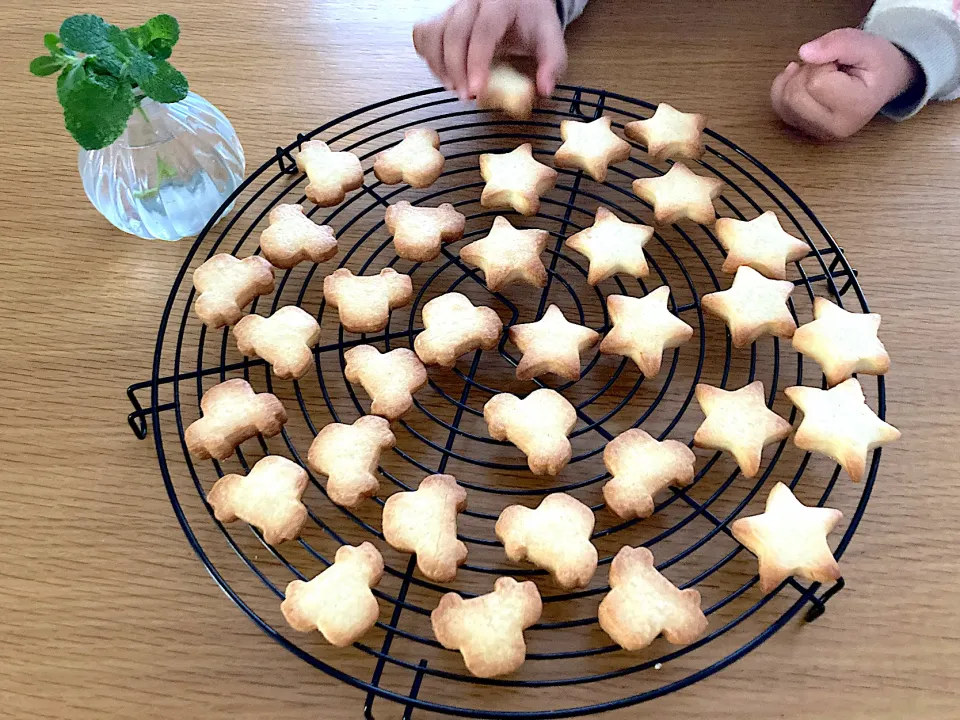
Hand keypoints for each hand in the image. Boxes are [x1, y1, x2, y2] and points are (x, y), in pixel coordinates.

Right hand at [413, 0, 566, 99]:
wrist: (520, 1)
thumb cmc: (531, 21)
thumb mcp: (549, 39)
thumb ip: (552, 64)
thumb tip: (544, 89)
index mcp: (500, 3)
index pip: (482, 31)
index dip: (476, 62)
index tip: (477, 90)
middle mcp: (472, 1)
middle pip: (453, 33)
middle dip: (456, 70)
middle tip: (466, 96)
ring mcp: (453, 8)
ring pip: (433, 34)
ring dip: (439, 66)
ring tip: (453, 88)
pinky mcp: (442, 18)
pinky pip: (424, 34)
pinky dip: (427, 56)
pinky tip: (442, 73)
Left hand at [770, 28, 920, 139]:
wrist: (883, 82)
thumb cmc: (876, 64)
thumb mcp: (866, 44)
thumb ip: (838, 43)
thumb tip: (804, 52)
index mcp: (856, 108)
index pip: (816, 83)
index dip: (823, 64)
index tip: (841, 64)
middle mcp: (834, 128)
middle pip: (794, 95)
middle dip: (807, 72)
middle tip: (830, 68)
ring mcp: (817, 132)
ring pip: (783, 100)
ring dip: (797, 78)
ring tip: (822, 75)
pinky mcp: (804, 130)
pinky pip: (778, 106)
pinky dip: (785, 87)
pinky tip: (804, 80)